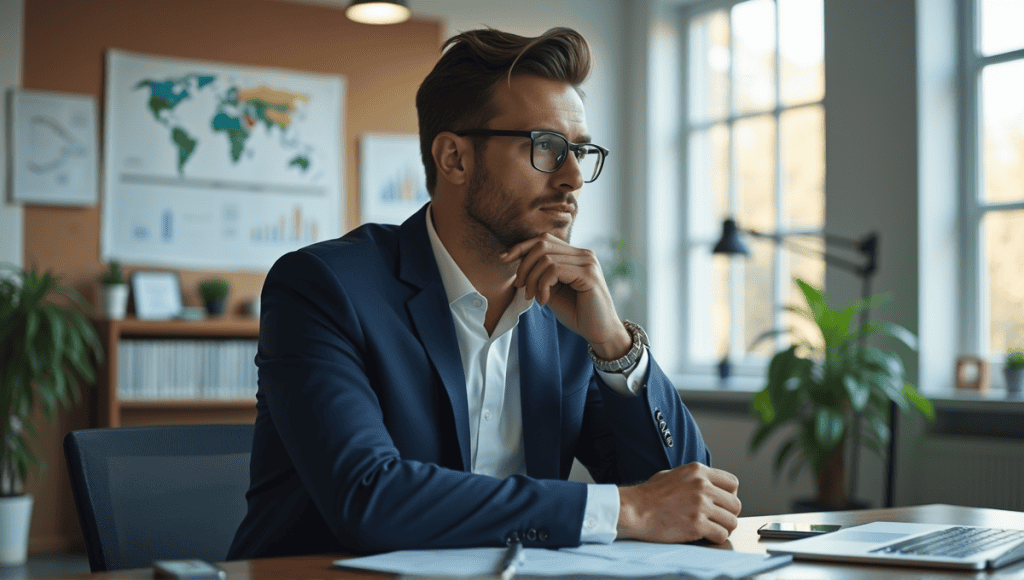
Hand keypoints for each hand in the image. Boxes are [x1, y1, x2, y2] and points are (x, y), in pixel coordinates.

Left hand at [499, 234, 628, 358]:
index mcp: (575, 254)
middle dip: (524, 266)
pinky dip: (543, 286)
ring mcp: (587, 262)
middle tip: (520, 287)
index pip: (543, 239)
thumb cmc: (577, 312)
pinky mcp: (588, 274)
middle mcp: (583, 254)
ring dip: (532, 280)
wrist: (600, 332)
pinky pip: (554, 270)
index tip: (503, 258)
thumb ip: (539, 275)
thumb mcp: (552, 290)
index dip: (521, 247)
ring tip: (533, 298)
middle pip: (542, 244)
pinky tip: (544, 301)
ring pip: (545, 258)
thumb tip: (515, 260)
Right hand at [616, 462, 740, 543]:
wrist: (635, 509)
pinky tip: (705, 535)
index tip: (721, 502)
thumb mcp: (673, 474)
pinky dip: (716, 537)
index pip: (732, 483)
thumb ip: (693, 478)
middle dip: (728, 513)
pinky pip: (721, 534)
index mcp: (698, 471)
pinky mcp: (696, 525)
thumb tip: (707, 484)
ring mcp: (700, 506)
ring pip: (732, 521)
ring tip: (712, 528)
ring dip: (723, 527)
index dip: (730, 495)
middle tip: (717, 518)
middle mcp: (702, 486)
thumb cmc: (649, 494)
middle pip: (735, 504)